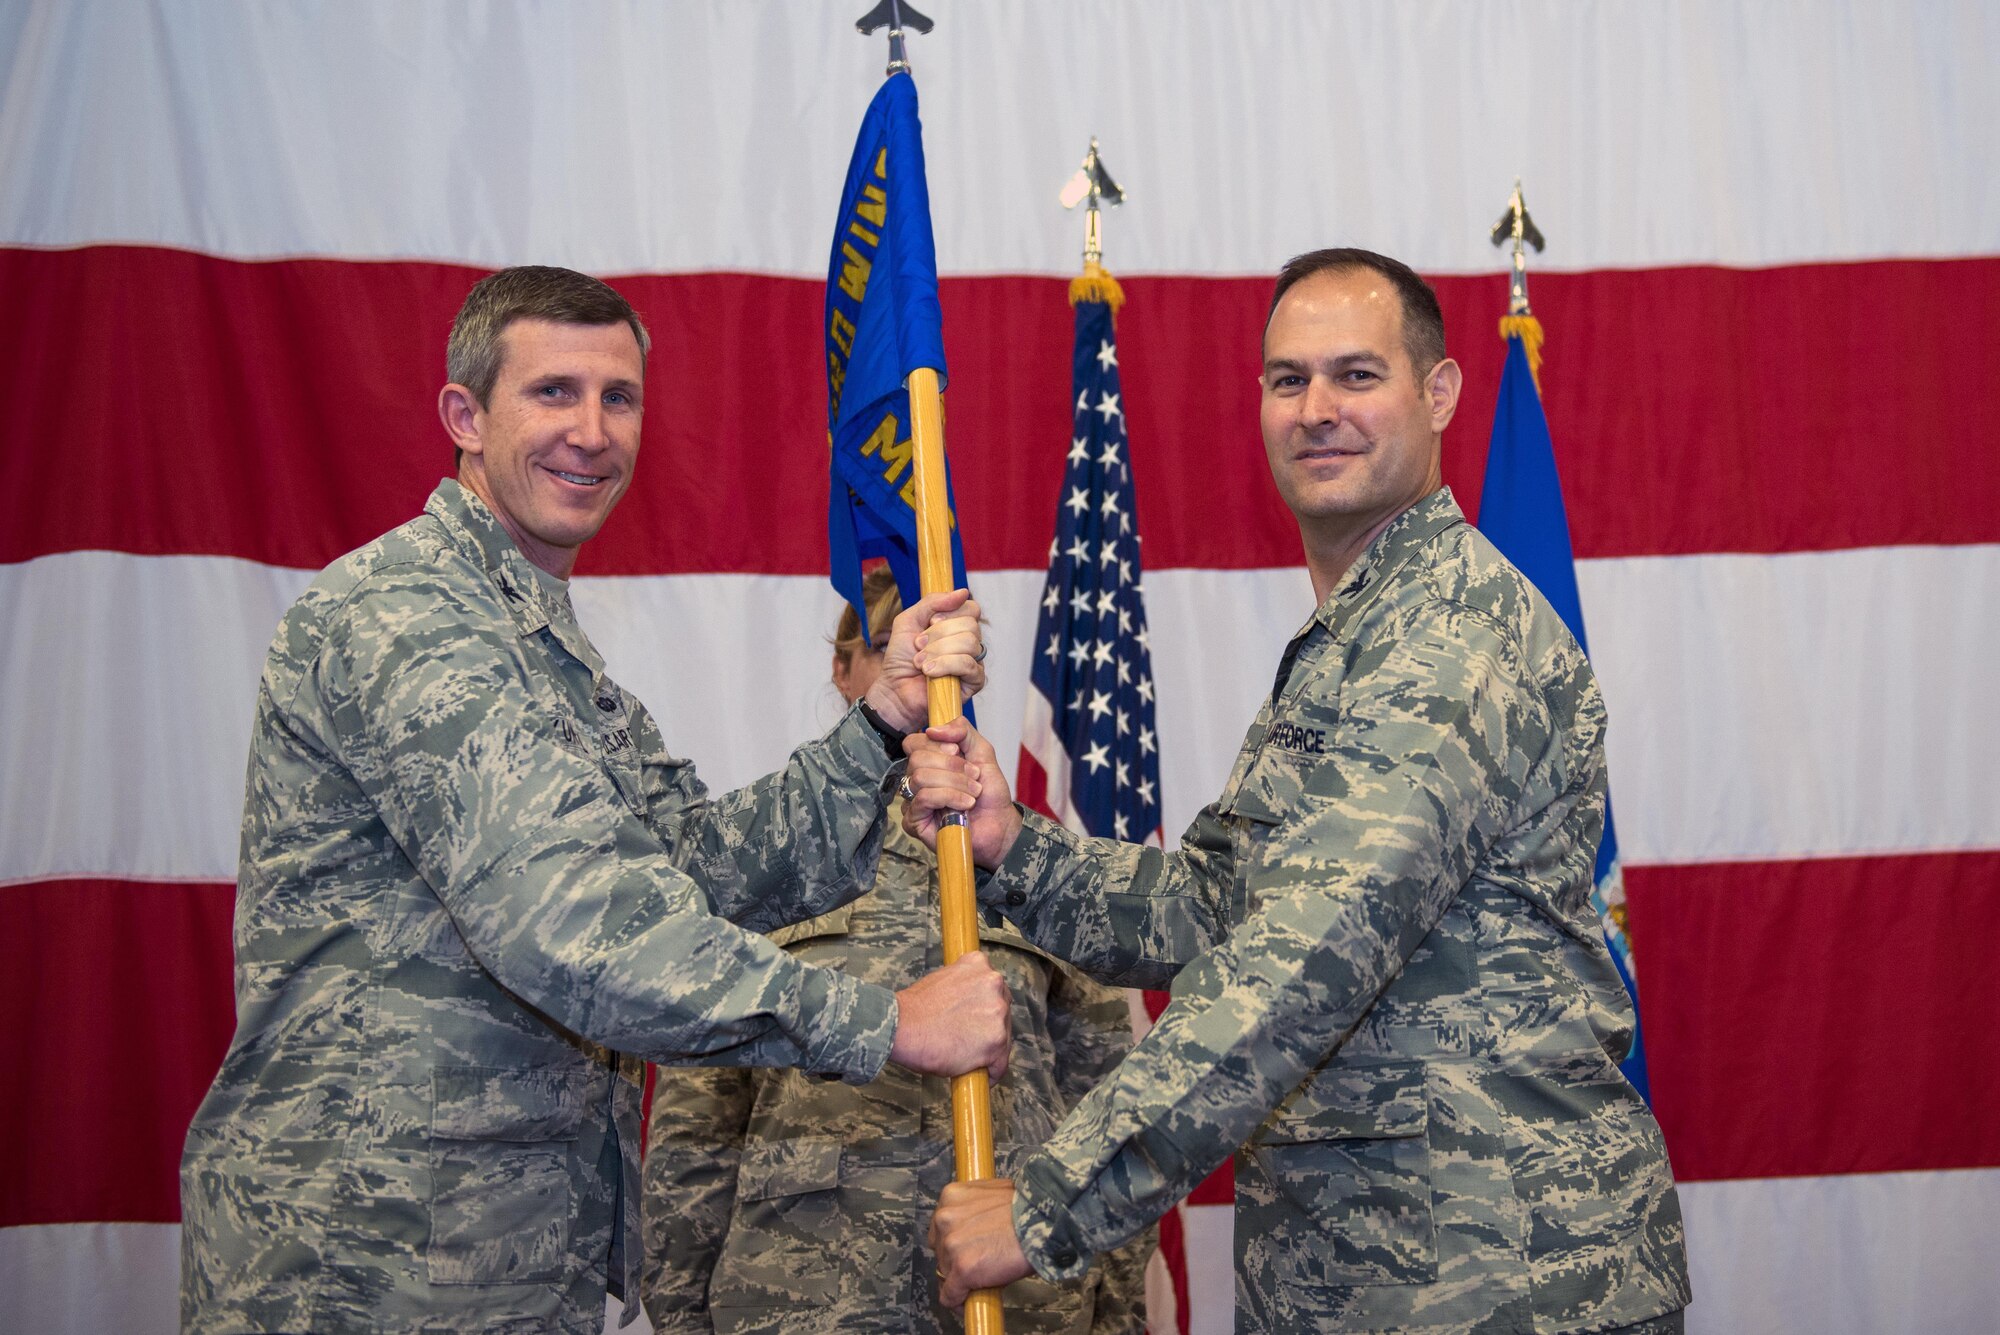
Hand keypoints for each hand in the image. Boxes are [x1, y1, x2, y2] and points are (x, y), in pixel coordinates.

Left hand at [863, 587, 985, 732]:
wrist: (893, 689)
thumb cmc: (901, 657)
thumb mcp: (909, 620)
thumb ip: (932, 602)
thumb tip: (963, 592)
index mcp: (957, 626)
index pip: (971, 609)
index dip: (950, 613)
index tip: (929, 622)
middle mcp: (969, 643)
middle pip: (971, 625)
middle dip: (939, 633)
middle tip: (919, 645)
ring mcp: (973, 662)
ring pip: (970, 643)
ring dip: (938, 651)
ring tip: (920, 662)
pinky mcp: (974, 682)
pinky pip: (969, 665)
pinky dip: (946, 665)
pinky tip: (929, 672)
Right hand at [890, 951, 1011, 1078]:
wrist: (901, 1026)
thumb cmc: (914, 1009)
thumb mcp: (942, 979)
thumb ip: (963, 986)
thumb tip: (969, 1003)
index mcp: (979, 965)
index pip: (994, 989)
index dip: (984, 1008)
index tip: (978, 1019)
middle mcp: (994, 984)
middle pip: (1003, 1012)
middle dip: (989, 1027)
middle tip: (969, 1039)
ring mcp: (998, 1012)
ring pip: (1004, 1037)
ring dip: (989, 1049)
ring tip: (967, 1056)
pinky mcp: (997, 1041)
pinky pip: (1000, 1064)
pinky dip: (990, 1072)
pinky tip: (976, 1073)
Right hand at [902, 719, 1022, 867]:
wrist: (1000, 823)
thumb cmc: (990, 792)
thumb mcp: (982, 752)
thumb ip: (963, 731)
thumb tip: (933, 729)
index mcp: (929, 762)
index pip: (913, 743)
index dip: (935, 744)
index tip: (958, 750)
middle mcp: (917, 780)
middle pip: (917, 759)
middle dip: (952, 766)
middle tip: (974, 777)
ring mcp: (912, 801)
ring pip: (920, 778)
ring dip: (955, 783)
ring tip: (973, 793)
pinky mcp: (913, 821)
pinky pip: (923, 799)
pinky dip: (949, 797)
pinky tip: (965, 805)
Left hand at [930, 1178, 1032, 1308]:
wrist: (1042, 1221)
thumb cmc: (1027, 1207)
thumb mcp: (993, 1194)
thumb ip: (975, 1208)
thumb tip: (976, 1224)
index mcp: (952, 1197)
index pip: (940, 1229)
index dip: (954, 1243)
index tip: (964, 1251)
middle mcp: (945, 1219)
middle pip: (940, 1251)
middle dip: (956, 1260)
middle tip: (979, 1264)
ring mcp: (952, 1244)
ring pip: (945, 1273)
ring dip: (960, 1279)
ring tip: (982, 1279)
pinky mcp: (962, 1268)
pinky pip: (950, 1295)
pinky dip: (959, 1301)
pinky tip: (969, 1301)